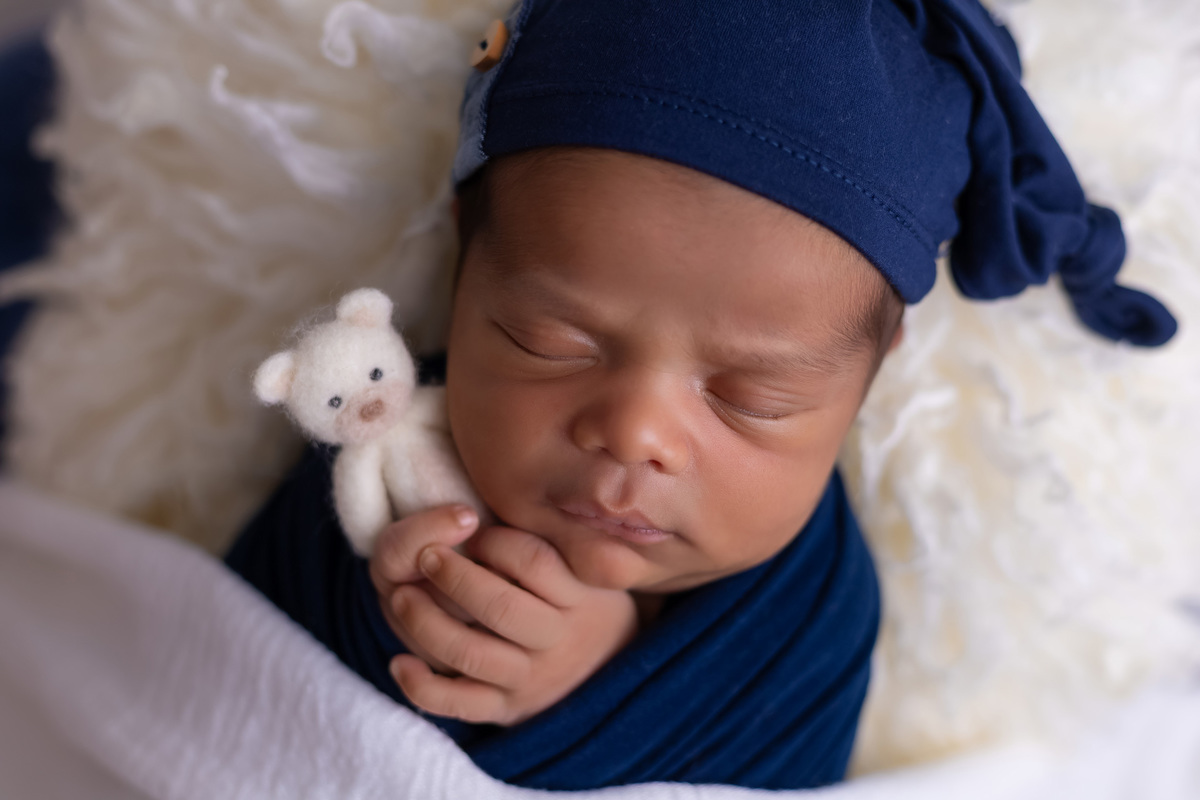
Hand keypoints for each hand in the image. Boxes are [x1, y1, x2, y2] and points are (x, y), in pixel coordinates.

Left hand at [371, 520, 637, 725]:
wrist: (608, 670)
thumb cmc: (583, 602)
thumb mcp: (586, 568)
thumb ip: (549, 540)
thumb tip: (481, 516)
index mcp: (580, 598)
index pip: (533, 562)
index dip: (494, 541)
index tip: (473, 528)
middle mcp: (555, 641)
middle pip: (500, 607)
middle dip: (454, 576)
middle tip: (428, 556)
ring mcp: (527, 680)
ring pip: (470, 654)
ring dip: (427, 621)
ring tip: (402, 595)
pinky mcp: (501, 711)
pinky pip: (457, 705)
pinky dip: (422, 687)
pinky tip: (399, 662)